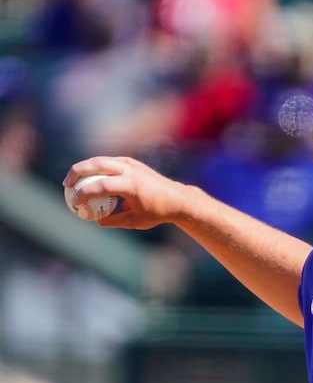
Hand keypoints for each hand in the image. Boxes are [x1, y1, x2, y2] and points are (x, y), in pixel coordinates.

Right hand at [63, 156, 187, 229]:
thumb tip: (93, 219)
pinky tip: (87, 178)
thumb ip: (112, 220)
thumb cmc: (156, 212)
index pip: (101, 185)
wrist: (177, 198)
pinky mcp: (131, 162)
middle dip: (77, 172)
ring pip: (100, 160)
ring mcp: (131, 163)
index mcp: (132, 185)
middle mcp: (130, 170)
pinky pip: (108, 162)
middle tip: (66, 184)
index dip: (84, 193)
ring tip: (72, 180)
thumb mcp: (134, 221)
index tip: (74, 202)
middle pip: (97, 164)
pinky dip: (95, 167)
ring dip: (84, 168)